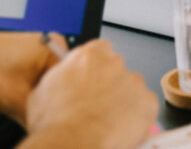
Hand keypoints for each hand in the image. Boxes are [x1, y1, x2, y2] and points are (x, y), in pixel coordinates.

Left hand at [0, 29, 59, 123]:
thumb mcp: (15, 99)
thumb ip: (40, 116)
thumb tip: (53, 131)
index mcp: (54, 45)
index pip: (72, 82)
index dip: (63, 105)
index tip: (55, 120)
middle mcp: (46, 47)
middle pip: (57, 87)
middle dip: (45, 105)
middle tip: (32, 117)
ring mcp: (31, 56)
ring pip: (41, 91)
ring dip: (32, 104)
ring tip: (16, 107)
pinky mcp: (18, 66)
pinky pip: (29, 88)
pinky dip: (21, 100)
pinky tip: (10, 104)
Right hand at [23, 39, 157, 148]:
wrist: (71, 144)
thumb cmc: (55, 124)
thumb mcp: (42, 91)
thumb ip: (60, 77)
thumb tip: (63, 79)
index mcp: (89, 56)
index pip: (100, 51)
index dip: (96, 69)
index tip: (92, 82)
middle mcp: (115, 64)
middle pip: (117, 70)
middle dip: (110, 86)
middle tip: (98, 107)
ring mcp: (134, 82)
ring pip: (132, 90)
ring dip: (124, 102)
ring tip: (107, 123)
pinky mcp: (148, 102)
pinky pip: (145, 108)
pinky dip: (137, 119)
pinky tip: (120, 130)